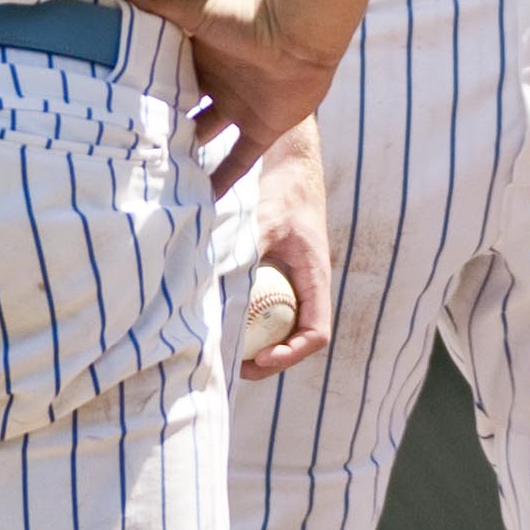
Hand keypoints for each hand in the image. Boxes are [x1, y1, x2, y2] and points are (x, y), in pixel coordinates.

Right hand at [112, 0, 346, 194]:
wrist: (300, 34)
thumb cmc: (245, 14)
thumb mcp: (191, 8)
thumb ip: (152, 0)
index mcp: (196, 51)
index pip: (160, 72)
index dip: (137, 86)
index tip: (106, 103)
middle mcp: (215, 80)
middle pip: (178, 105)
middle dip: (155, 121)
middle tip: (119, 146)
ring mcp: (237, 106)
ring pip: (202, 135)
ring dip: (183, 153)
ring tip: (150, 177)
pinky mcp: (261, 128)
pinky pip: (237, 162)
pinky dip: (220, 182)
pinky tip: (199, 203)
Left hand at [243, 121, 332, 379]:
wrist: (291, 163)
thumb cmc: (281, 189)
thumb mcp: (264, 221)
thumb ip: (246, 251)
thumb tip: (213, 283)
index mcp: (315, 276)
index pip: (316, 331)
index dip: (291, 353)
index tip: (260, 356)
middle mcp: (309, 286)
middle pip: (298, 338)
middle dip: (270, 359)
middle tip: (234, 365)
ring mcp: (296, 282)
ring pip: (284, 326)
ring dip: (260, 343)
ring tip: (226, 350)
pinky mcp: (281, 274)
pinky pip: (270, 307)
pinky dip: (252, 319)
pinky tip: (223, 318)